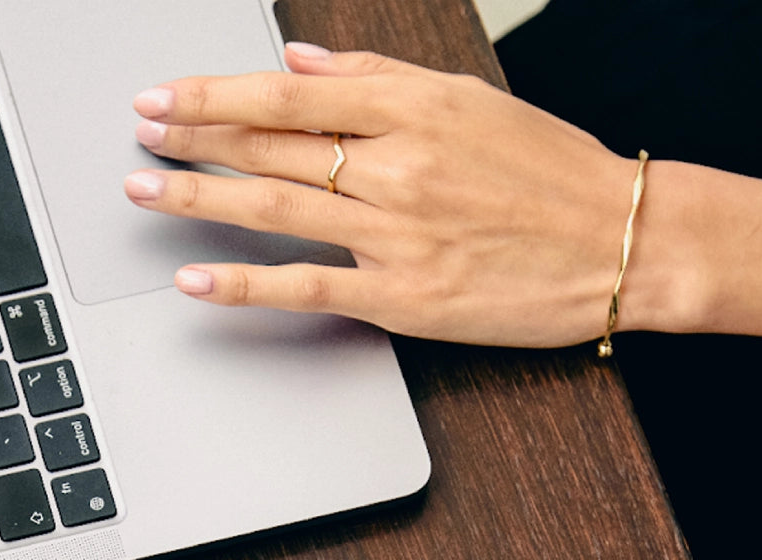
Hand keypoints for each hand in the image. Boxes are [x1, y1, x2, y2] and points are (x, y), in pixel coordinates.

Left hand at [124, 43, 638, 346]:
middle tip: (138, 134)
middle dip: (192, 137)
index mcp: (414, 108)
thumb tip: (300, 61)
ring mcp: (397, 232)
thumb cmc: (553, 174)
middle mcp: (397, 164)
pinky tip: (195, 278)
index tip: (164, 95)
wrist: (623, 242)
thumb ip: (377, 78)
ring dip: (198, 196)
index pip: (289, 93)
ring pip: (276, 207)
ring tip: (143, 190)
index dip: (215, 94)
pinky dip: (245, 282)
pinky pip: (307, 286)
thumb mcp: (470, 101)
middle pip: (271, 145)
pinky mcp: (404, 297)